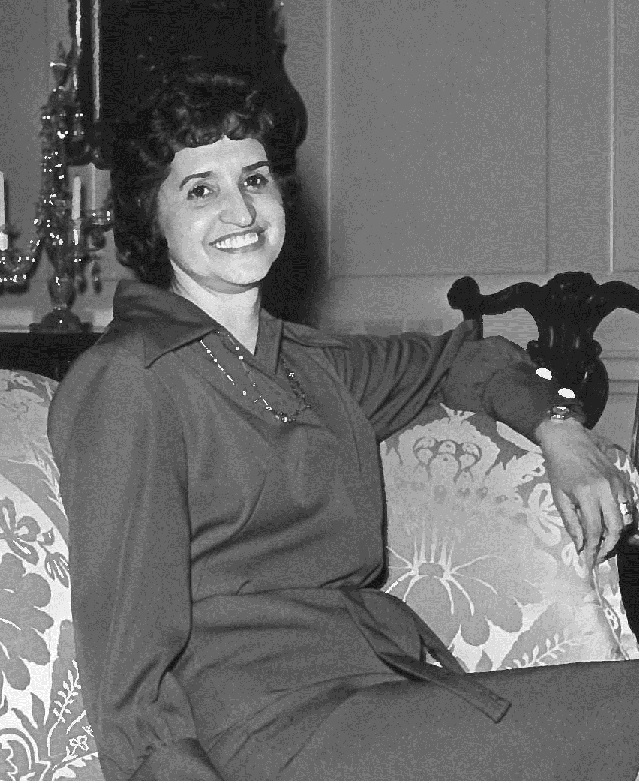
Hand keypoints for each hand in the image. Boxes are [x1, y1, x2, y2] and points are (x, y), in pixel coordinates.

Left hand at [534, 418, 633, 569]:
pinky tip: (613, 524)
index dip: (593, 548)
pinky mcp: (622, 479)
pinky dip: (623, 517)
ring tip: (605, 543)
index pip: (594, 529)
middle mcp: (606, 490)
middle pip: (616, 526)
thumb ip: (571, 521)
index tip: (589, 562)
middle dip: (609, 546)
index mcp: (586, 494)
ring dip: (618, 533)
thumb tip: (579, 545)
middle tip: (599, 556)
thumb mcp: (558, 495)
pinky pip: (629, 504)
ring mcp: (617, 484)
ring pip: (626, 516)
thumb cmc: (558, 467)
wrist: (567, 439)